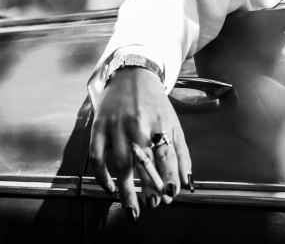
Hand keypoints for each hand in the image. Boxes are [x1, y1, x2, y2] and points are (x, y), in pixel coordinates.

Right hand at [89, 66, 192, 221]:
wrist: (132, 76)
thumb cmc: (156, 105)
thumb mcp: (174, 124)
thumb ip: (181, 153)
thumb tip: (187, 184)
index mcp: (160, 124)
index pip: (166, 156)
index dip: (169, 177)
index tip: (171, 195)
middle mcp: (138, 126)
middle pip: (144, 162)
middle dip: (149, 186)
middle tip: (152, 205)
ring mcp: (116, 127)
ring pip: (121, 163)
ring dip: (126, 189)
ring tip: (133, 209)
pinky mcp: (98, 128)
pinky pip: (97, 156)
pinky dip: (102, 175)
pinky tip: (109, 189)